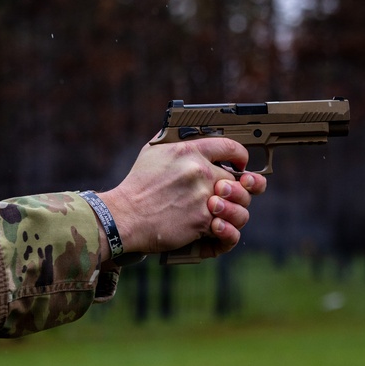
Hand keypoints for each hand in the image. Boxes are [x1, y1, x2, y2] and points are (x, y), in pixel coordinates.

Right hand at [98, 138, 266, 257]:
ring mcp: (203, 197)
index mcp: (189, 151)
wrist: (124, 216)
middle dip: (236, 190)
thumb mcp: (151, 153)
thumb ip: (173, 140)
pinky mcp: (202, 221)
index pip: (231, 147)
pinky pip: (228, 228)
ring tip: (222, 214)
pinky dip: (225, 232)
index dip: (241, 156)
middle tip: (227, 196)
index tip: (239, 164)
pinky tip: (217, 230)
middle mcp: (200, 171)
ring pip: (239, 205)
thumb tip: (185, 133)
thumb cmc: (136, 186)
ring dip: (234, 211)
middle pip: (237, 180)